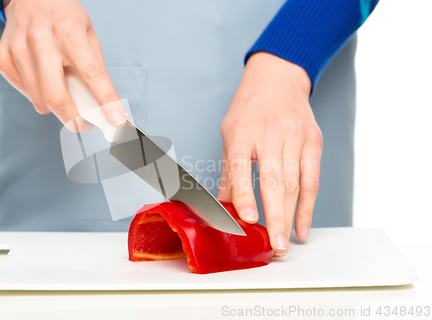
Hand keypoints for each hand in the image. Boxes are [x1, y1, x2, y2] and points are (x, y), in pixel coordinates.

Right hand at [0, 0, 125, 130]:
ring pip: (40, 101)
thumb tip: (101, 105)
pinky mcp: (3, 59)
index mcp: (69, 33)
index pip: (92, 74)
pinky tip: (44, 80)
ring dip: (57, 107)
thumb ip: (94, 68)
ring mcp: (18, 50)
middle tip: (86, 124)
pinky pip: (26, 94)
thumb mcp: (88, 34)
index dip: (106, 101)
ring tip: (64, 91)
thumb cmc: (64, 18)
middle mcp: (41, 40)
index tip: (116, 120)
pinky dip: (39, 96)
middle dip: (74, 120)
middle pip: (56, 97)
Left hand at [218, 52, 322, 255]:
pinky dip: (308, 207)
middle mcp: (270, 134)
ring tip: (285, 243)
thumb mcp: (229, 136)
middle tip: (275, 247)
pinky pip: (312, 180)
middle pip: (275, 182)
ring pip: (296, 185)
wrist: (278, 80)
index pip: (241, 166)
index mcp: (242, 133)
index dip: (245, 194)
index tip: (248, 220)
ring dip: (291, 218)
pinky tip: (302, 227)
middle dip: (275, 218)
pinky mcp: (313, 142)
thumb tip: (224, 209)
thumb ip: (230, 174)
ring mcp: (295, 137)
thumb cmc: (249, 111)